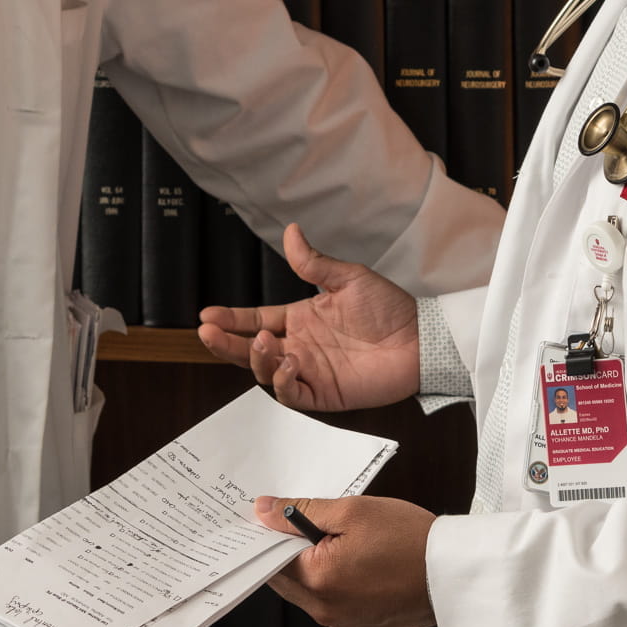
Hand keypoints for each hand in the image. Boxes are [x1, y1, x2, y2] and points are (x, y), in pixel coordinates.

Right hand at [198, 224, 420, 411]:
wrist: (419, 339)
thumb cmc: (388, 308)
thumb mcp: (348, 278)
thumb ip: (314, 262)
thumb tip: (291, 232)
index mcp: (300, 319)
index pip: (255, 319)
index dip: (231, 319)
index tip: (206, 315)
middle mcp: (299, 346)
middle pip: (250, 349)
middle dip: (226, 343)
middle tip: (208, 333)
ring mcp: (309, 372)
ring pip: (265, 373)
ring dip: (257, 358)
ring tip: (265, 341)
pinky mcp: (324, 394)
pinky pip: (292, 394)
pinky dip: (283, 381)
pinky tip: (288, 362)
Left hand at [254, 494, 436, 626]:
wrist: (455, 574)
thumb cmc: (410, 540)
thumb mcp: (352, 511)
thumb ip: (302, 511)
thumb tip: (264, 510)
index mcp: (317, 582)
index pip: (270, 560)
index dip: (269, 536)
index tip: (272, 518)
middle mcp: (326, 611)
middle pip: (286, 579)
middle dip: (290, 552)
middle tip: (305, 523)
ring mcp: (345, 624)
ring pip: (310, 593)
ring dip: (314, 568)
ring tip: (340, 541)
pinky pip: (334, 604)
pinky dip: (336, 585)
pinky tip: (357, 563)